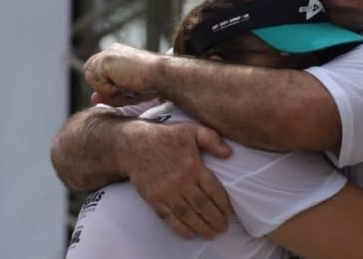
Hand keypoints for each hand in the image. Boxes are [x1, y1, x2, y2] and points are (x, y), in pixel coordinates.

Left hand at [84, 43, 161, 105]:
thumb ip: (108, 94)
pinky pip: (97, 83)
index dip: (105, 85)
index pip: (97, 73)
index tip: (124, 88)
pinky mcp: (105, 61)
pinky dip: (109, 89)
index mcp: (117, 54)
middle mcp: (110, 51)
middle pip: (90, 75)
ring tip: (126, 85)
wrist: (160, 75)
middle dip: (104, 87)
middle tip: (126, 88)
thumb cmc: (150, 85)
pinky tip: (124, 83)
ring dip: (107, 89)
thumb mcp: (126, 92)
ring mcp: (106, 54)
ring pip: (91, 79)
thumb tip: (93, 98)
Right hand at [117, 119, 233, 238]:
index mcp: (192, 165)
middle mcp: (181, 181)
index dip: (223, 204)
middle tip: (223, 228)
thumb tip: (228, 153)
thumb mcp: (190, 129)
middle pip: (203, 206)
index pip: (214, 190)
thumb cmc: (165, 136)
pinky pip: (169, 217)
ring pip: (188, 215)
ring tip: (212, 234)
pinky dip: (181, 228)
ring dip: (201, 227)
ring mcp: (166, 192)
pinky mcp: (154, 198)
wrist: (133, 144)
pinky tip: (191, 234)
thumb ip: (211, 138)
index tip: (229, 212)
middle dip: (215, 220)